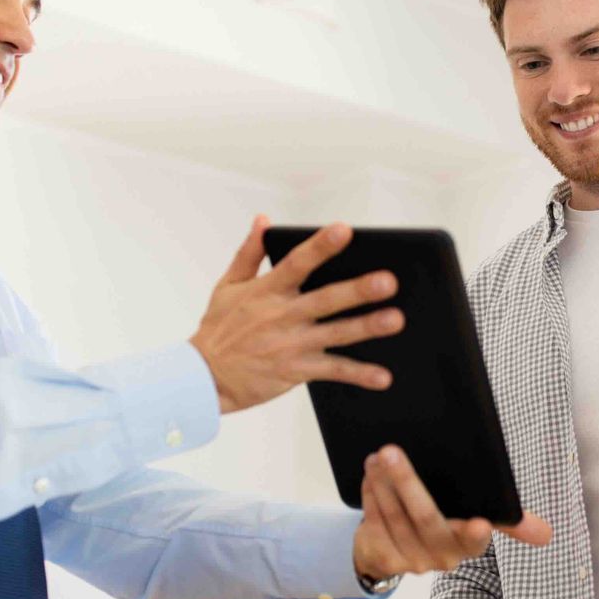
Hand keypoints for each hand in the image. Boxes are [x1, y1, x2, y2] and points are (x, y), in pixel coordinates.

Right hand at [190, 218, 403, 413]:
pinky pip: (332, 371)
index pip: (297, 262)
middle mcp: (283, 316)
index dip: (320, 246)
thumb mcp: (228, 285)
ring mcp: (291, 345)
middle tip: (388, 281)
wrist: (204, 378)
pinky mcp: (296, 371)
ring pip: (336, 334)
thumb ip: (249, 252)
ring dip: (366, 327)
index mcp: (267, 290)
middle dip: (357, 290)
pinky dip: (358, 375)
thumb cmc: (218, 328)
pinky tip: (382, 376)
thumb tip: (264, 220)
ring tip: (395, 319)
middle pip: (326, 300)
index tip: (344, 230)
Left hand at [354, 446, 552, 580]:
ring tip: (377, 456)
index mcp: (468, 545)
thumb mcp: (477, 520)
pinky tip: (369, 475)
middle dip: (407, 483)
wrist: (394, 550)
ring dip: (383, 483)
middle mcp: (442, 558)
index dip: (475, 533)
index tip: (479, 523)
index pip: (474, 542)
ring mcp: (411, 562)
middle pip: (424, 519)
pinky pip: (374, 523)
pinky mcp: (384, 559)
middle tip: (392, 452)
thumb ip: (510, 522)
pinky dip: (371, 496)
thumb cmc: (444, 523)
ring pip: (394, 517)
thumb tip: (547, 535)